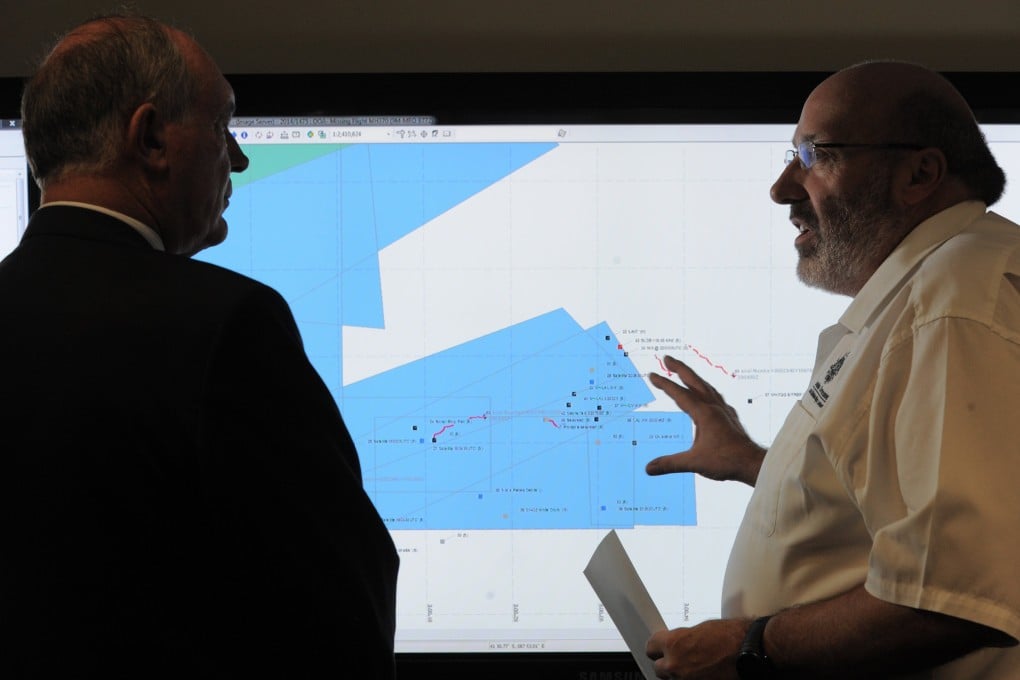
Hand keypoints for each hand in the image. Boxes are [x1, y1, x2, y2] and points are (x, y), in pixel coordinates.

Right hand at [645, 355, 764, 485]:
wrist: (752, 463)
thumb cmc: (726, 461)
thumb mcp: (694, 463)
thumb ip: (670, 464)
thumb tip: (649, 468)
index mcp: (704, 413)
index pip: (680, 394)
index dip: (664, 383)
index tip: (652, 374)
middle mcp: (714, 407)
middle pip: (694, 380)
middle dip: (679, 367)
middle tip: (667, 358)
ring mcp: (723, 410)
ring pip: (706, 386)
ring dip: (693, 376)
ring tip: (684, 372)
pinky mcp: (730, 416)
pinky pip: (715, 396)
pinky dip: (705, 389)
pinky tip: (705, 394)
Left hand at [646, 618, 747, 678]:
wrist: (752, 651)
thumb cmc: (732, 637)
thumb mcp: (700, 629)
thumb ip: (683, 639)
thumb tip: (677, 644)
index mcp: (673, 644)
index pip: (650, 647)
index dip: (657, 647)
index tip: (660, 648)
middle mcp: (675, 664)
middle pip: (659, 668)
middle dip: (668, 663)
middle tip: (681, 659)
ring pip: (673, 679)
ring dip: (680, 675)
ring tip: (697, 668)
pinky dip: (694, 679)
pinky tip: (704, 674)